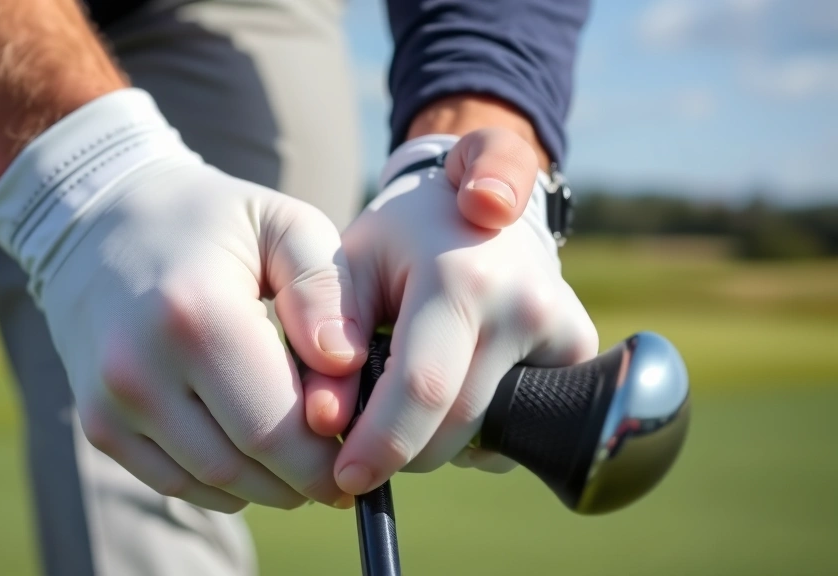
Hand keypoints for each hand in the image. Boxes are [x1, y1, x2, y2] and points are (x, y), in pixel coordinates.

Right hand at [0, 89, 365, 511]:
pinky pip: (176, 483)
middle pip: (246, 466)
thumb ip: (327, 288)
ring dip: (268, 485)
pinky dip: (224, 483)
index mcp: (197, 314)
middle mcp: (140, 368)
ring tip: (302, 455)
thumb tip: (347, 363)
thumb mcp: (283, 224)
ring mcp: (110, 403)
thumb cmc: (213, 221)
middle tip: (341, 461)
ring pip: (212, 484)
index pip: (279, 428)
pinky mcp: (99, 424)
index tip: (362, 443)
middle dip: (305, 478)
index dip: (330, 455)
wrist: (100, 221)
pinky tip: (253, 454)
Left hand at [305, 130, 597, 494]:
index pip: (422, 388)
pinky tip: (456, 387)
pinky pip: (523, 425)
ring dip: (439, 441)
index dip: (382, 444)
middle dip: (404, 450)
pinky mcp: (581, 349)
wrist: (483, 196)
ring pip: (492, 434)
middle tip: (367, 437)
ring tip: (410, 394)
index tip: (346, 478)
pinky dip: (479, 431)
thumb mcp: (351, 260)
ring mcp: (562, 328)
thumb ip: (326, 328)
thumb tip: (325, 416)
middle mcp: (524, 303)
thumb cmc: (403, 236)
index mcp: (462, 277)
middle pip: (458, 425)